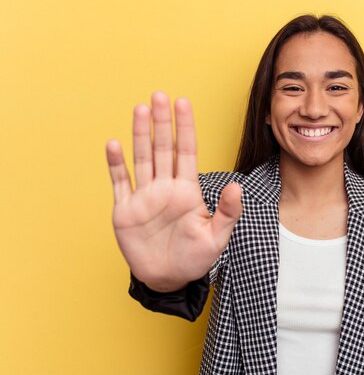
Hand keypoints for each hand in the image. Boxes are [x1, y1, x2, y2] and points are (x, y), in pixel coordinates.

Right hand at [106, 91, 241, 291]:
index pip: (187, 151)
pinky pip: (119, 182)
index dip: (185, 127)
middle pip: (163, 148)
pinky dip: (116, 164)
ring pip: (142, 158)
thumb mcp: (217, 237)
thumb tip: (237, 187)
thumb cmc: (195, 259)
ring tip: (139, 109)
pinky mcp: (125, 210)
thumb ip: (228, 212)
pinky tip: (113, 145)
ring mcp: (144, 197)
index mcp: (188, 191)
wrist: (168, 279)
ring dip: (139, 134)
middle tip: (159, 95)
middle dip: (162, 122)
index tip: (182, 103)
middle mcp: (165, 188)